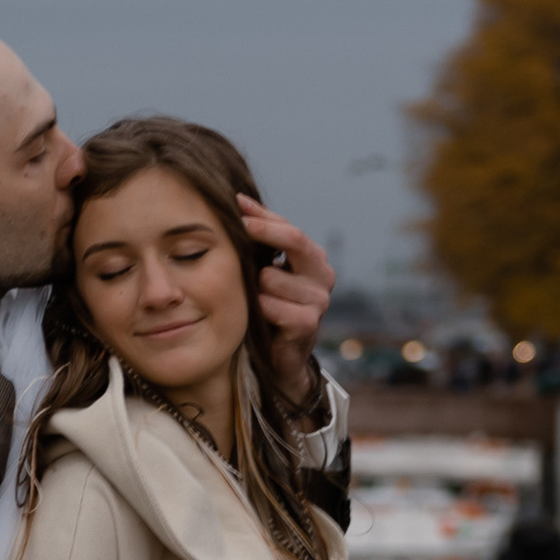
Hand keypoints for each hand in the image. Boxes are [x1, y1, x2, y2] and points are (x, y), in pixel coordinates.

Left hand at [236, 196, 334, 416]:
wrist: (278, 359)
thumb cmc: (269, 310)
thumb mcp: (265, 270)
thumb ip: (259, 239)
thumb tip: (240, 199)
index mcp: (314, 260)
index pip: (289, 228)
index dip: (262, 217)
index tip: (236, 205)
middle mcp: (323, 276)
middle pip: (294, 240)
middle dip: (263, 231)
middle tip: (239, 226)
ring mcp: (319, 301)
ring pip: (272, 277)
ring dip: (255, 288)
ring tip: (253, 301)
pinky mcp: (308, 324)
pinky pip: (272, 306)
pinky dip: (260, 310)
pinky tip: (260, 319)